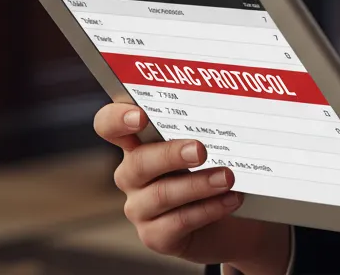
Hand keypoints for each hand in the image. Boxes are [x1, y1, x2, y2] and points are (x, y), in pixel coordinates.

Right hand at [93, 102, 289, 273]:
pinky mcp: (155, 235)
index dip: (117, 119)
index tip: (142, 116)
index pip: (108, 125)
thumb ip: (201, 122)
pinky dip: (209, 209)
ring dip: (198, 184)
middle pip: (138, 162)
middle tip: (201, 150)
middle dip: (170, 155)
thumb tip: (228, 104)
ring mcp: (139, 207)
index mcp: (137, 142)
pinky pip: (179, 222)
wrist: (219, 215)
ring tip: (227, 177)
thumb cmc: (207, 165)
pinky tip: (231, 199)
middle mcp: (131, 174)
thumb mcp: (202, 140)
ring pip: (161, 195)